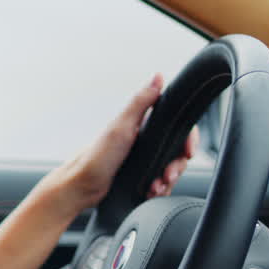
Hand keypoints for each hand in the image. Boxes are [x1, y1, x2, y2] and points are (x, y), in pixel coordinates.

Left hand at [56, 74, 198, 211]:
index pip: (178, 127)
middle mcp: (145, 140)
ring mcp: (143, 158)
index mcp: (143, 125)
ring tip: (156, 187)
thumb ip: (140, 102)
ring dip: (168, 179)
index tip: (188, 152)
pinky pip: (160, 182)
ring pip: (170, 167)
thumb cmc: (97, 157)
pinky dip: (159, 188)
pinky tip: (151, 191)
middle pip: (177, 150)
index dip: (188, 139)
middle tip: (167, 175)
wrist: (81, 187)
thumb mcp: (121, 127)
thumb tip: (157, 77)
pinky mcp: (140, 175)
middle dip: (177, 165)